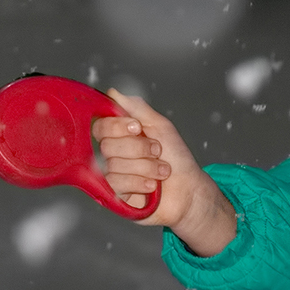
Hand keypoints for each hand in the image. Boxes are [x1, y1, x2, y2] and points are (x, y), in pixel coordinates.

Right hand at [92, 89, 236, 257]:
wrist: (189, 188)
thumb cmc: (176, 157)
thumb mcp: (160, 126)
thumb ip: (136, 108)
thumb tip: (112, 93)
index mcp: (120, 136)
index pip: (100, 126)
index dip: (116, 126)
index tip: (137, 127)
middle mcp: (112, 155)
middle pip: (107, 145)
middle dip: (139, 148)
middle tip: (158, 151)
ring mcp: (112, 176)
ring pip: (114, 165)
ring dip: (146, 167)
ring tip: (161, 171)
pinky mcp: (115, 196)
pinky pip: (116, 183)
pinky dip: (140, 182)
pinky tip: (152, 185)